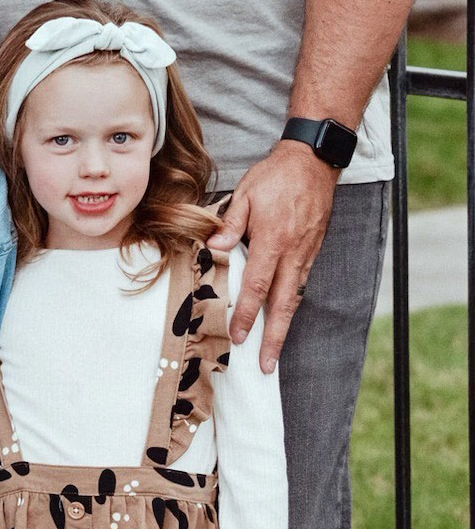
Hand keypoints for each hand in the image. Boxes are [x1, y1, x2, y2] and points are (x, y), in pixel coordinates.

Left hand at [213, 141, 337, 371]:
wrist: (313, 163)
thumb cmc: (276, 176)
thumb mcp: (247, 193)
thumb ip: (231, 222)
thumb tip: (214, 246)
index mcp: (272, 241)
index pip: (257, 286)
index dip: (247, 314)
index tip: (238, 336)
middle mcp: (292, 254)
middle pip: (282, 305)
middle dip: (273, 338)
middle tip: (266, 366)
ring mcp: (306, 254)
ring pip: (295, 298)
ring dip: (284, 327)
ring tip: (275, 351)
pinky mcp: (313, 251)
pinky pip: (301, 284)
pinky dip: (292, 305)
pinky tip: (284, 316)